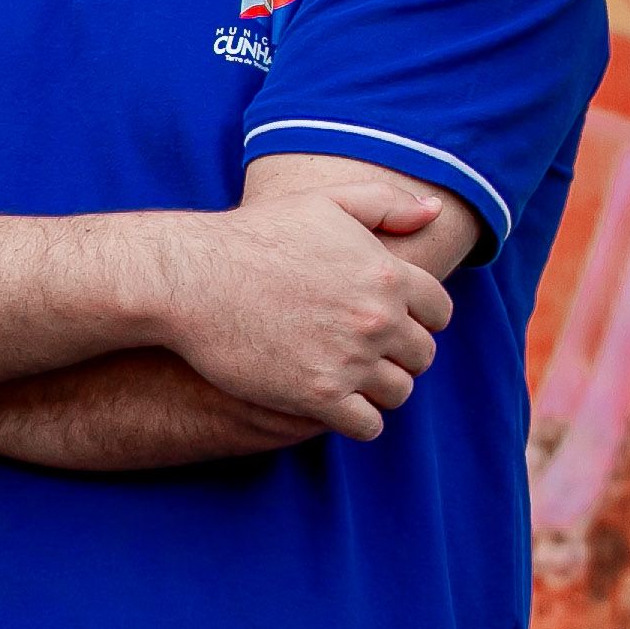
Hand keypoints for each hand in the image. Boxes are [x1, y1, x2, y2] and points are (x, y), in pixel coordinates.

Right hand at [151, 179, 452, 439]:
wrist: (191, 278)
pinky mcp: (318, 395)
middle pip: (421, 355)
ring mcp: (350, 360)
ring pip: (397, 392)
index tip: (391, 324)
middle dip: (400, 356)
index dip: (419, 319)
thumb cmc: (253, 236)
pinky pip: (366, 425)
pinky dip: (358, 420)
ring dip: (380, 390)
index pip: (439, 312)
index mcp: (387, 275)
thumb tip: (434, 211)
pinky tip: (334, 406)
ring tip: (350, 381)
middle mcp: (377, 320)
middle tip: (366, 354)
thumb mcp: (323, 203)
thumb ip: (385, 204)